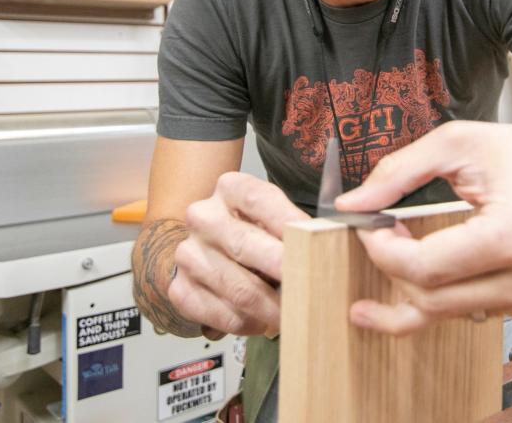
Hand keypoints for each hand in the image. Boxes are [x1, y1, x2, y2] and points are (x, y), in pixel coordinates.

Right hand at [169, 172, 308, 335]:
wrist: (203, 249)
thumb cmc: (251, 230)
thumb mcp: (272, 215)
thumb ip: (294, 225)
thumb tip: (330, 244)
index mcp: (230, 188)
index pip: (261, 200)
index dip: (292, 225)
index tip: (320, 247)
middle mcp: (203, 217)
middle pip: (247, 246)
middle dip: (286, 272)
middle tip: (314, 289)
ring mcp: (188, 254)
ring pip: (239, 289)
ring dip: (273, 308)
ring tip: (298, 314)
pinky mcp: (180, 289)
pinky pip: (224, 315)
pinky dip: (251, 323)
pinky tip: (265, 321)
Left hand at [334, 121, 511, 334]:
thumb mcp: (458, 144)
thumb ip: (398, 173)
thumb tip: (352, 205)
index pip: (423, 269)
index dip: (382, 250)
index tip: (370, 225)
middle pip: (430, 300)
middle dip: (393, 269)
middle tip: (380, 235)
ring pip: (448, 313)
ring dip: (418, 283)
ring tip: (402, 248)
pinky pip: (474, 311)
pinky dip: (448, 291)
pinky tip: (437, 267)